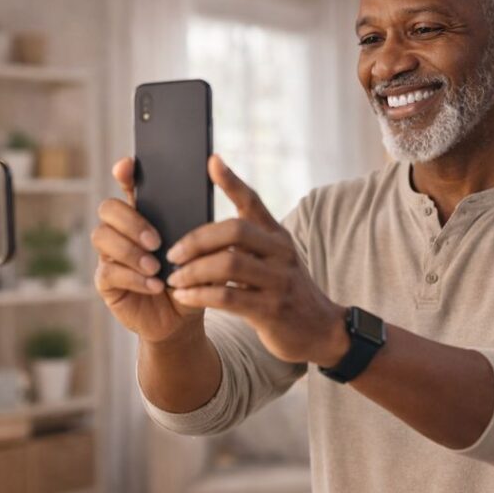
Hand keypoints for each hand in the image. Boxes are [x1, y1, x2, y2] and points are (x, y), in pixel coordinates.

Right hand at [91, 157, 204, 343]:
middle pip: (108, 208)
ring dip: (130, 251)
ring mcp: (110, 254)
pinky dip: (133, 278)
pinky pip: (108, 271)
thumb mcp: (202, 251)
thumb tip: (211, 199)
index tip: (128, 166)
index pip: (128, 184)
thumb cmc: (193, 277)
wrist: (184, 317)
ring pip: (102, 236)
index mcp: (145, 214)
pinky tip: (154, 285)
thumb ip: (200, 226)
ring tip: (156, 267)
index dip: (124, 172)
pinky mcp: (106, 281)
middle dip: (131, 220)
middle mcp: (122, 229)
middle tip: (156, 241)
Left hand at [166, 155, 346, 365]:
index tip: (211, 161)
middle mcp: (281, 253)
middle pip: (234, 231)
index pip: (253, 201)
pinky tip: (184, 297)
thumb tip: (212, 224)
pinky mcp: (271, 310)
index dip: (232, 181)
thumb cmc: (285, 290)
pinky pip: (227, 297)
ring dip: (193, 270)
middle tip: (172, 252)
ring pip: (228, 264)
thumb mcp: (276, 258)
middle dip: (196, 240)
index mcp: (278, 236)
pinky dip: (200, 295)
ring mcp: (278, 281)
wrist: (321, 330)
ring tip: (174, 278)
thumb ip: (250, 239)